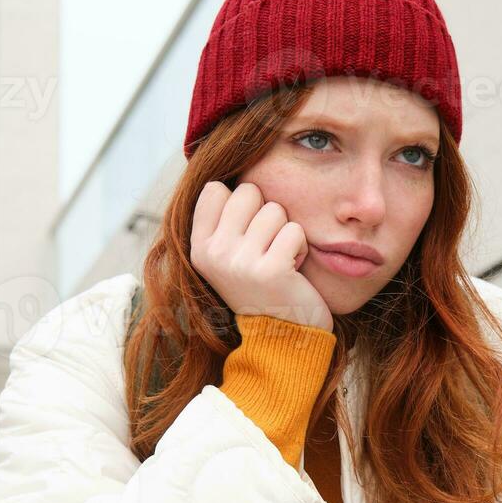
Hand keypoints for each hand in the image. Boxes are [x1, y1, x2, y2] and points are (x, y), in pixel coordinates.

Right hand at [190, 180, 333, 331]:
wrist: (283, 336)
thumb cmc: (262, 286)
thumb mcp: (229, 254)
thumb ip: (224, 218)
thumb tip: (225, 166)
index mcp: (199, 247)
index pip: (216, 189)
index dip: (241, 204)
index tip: (246, 235)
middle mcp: (213, 254)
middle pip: (248, 191)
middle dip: (267, 215)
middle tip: (267, 249)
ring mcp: (240, 262)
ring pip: (276, 210)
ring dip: (287, 233)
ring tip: (280, 260)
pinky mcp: (270, 270)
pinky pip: (295, 231)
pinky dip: (302, 248)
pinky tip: (293, 271)